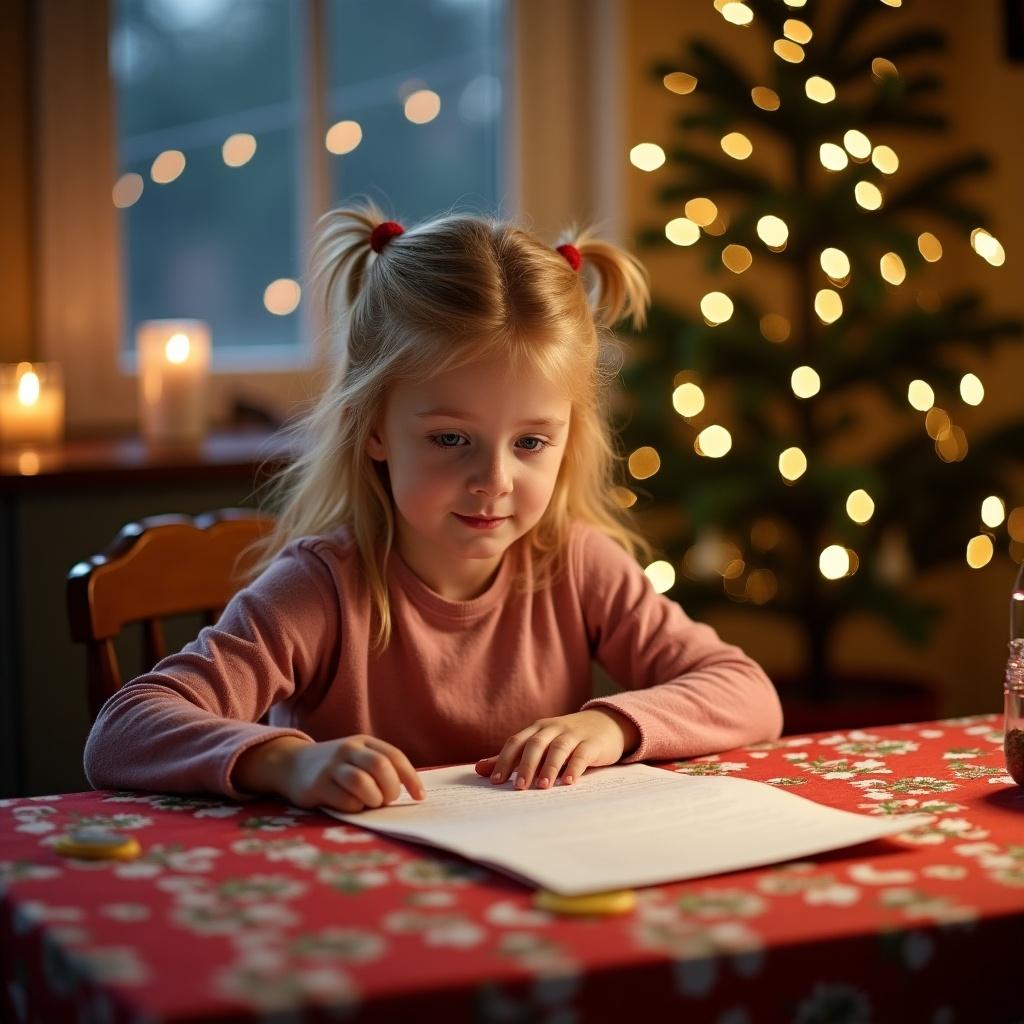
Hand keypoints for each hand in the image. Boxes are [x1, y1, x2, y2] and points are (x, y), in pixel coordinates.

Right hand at [235, 734, 424, 811]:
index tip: (420, 796)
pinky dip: (356, 808)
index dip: (410, 778)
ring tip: (371, 803)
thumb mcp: (357, 757)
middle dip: (391, 788)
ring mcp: (331, 767)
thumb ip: (380, 767)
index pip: (394, 757)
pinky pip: (345, 800)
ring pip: (362, 783)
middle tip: (389, 800)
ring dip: (373, 799)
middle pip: (380, 766)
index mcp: (363, 742)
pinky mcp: (317, 785)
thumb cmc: (334, 766)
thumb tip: (411, 791)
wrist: (290, 764)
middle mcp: (348, 750)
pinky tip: (352, 806)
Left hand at [473, 708, 639, 789]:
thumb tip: (479, 770)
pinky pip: (582, 754)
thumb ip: (512, 757)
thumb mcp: (540, 743)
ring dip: (549, 767)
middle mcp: (553, 728)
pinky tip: (568, 782)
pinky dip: (574, 767)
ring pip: (558, 748)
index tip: (496, 782)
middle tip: (518, 788)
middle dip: (525, 766)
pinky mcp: (593, 743)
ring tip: (543, 787)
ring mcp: (574, 734)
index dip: (504, 760)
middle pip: (535, 744)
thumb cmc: (567, 738)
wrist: (607, 723)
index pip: (516, 742)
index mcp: (537, 729)